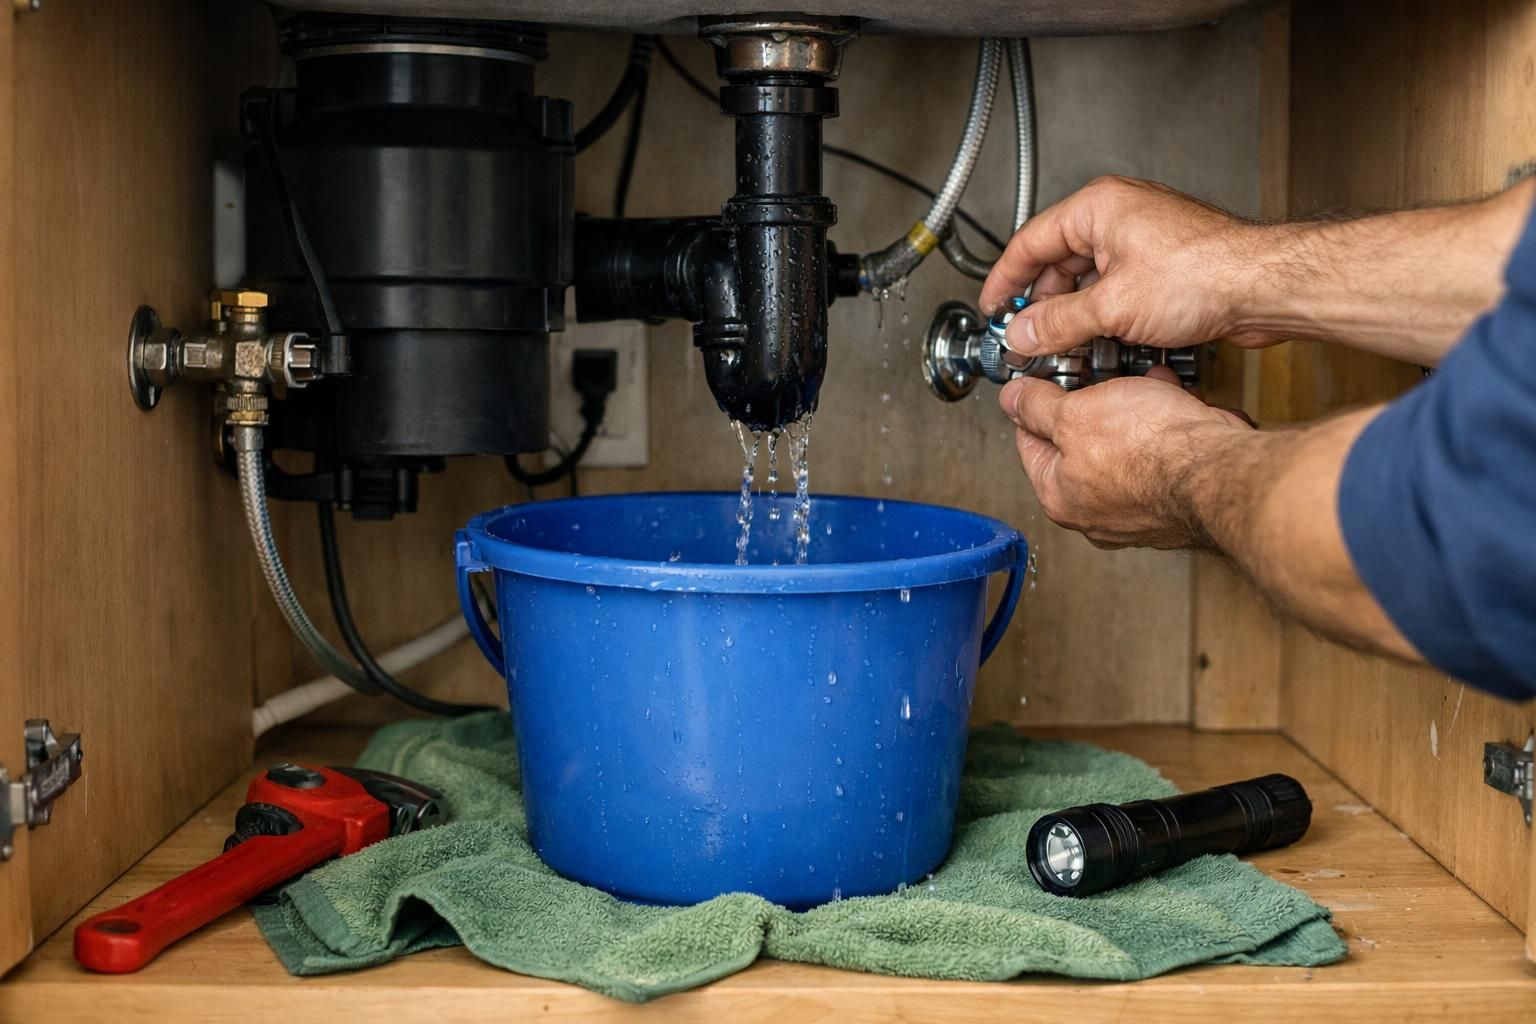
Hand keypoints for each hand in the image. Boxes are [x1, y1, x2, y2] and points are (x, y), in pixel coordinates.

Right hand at [979, 176, 1274, 358]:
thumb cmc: (1205, 273)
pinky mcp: (1164, 267)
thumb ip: (1057, 323)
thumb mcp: (1112, 306)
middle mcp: (1119, 217)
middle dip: (1042, 305)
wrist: (1264, 287)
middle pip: (1059, 264)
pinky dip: (1104, 317)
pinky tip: (1102, 345)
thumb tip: (1025, 334)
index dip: (1005, 279)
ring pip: (1089, 281)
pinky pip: (1117, 291)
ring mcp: (1143, 241)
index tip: (994, 307)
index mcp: (1098, 208)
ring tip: (1065, 348)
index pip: (1031, 241)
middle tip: (1029, 338)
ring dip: (1075, 317)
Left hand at [999, 368, 1252, 548]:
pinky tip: (1175, 407)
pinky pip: (1160, 460)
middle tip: (1101, 383)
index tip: (1043, 384)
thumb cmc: (1151, 451)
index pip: (1029, 444)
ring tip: (1144, 389)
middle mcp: (1094, 514)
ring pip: (1123, 450)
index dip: (1035, 406)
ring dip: (1133, 414)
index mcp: (1059, 496)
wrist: (1219, 471)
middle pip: (1078, 448)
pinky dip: (1165, 430)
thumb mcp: (1075, 413)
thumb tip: (1013, 400)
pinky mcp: (1173, 503)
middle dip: (1092, 407)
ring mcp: (1137, 512)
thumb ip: (1037, 406)